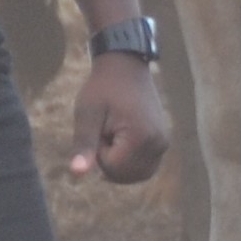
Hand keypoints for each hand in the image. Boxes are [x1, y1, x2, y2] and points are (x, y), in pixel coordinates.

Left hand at [63, 50, 169, 186]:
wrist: (125, 65)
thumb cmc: (102, 87)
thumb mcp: (87, 114)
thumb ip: (84, 145)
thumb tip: (77, 174)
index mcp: (140, 137)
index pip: (111, 168)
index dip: (98, 151)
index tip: (101, 126)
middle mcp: (158, 144)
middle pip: (125, 175)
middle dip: (110, 158)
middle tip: (108, 129)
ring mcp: (163, 144)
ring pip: (136, 175)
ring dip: (120, 162)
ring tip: (115, 133)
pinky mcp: (163, 142)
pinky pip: (145, 167)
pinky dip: (130, 163)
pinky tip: (122, 142)